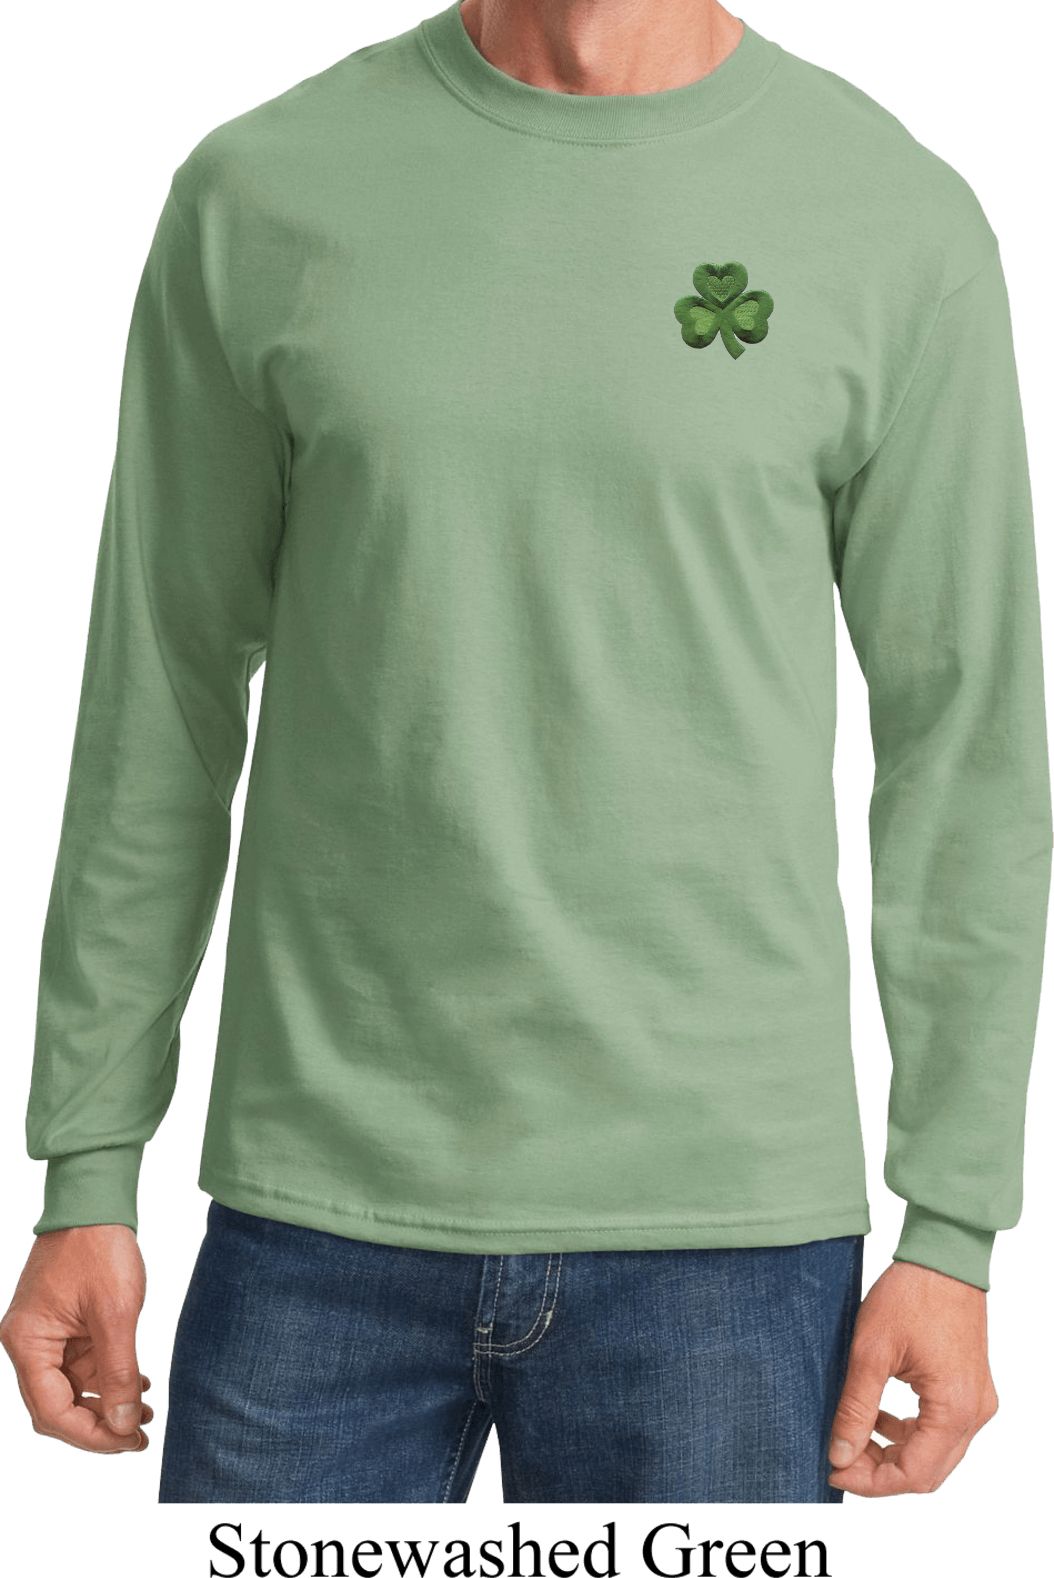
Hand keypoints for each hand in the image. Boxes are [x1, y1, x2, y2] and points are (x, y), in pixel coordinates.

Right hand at [1, 1225, 150, 1452]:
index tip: (127, 1443)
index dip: (90, 1435)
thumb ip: (118, 1373)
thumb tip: (122, 1426)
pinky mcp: (62, 1327)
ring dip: (106, 1405)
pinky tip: (137, 1385)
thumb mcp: (116, 1313)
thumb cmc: (98, 1248)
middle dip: (97, 1426)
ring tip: (144, 1414)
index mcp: (28, 1344)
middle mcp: (28, 1345)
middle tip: (137, 1437)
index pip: (52, 1412)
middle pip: (56, 1408)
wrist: (95, 1202)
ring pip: (71, 1390)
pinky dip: (106, 1380)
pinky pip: (80, 1367)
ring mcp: (45, 1336)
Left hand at [828, 1260, 997, 1495]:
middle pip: (927, 1471)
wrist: (944, 1257)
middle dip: (880, 1472)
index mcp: (954, 1408)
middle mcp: (974, 1413)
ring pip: (935, 1453)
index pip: (913, 1474)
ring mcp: (977, 1401)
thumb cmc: (910, 1295)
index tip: (834, 1471)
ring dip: (894, 1453)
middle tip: (840, 1457)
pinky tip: (880, 1416)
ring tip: (854, 1436)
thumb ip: (855, 1408)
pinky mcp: (970, 1388)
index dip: (870, 1482)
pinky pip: (942, 1429)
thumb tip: (840, 1455)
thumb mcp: (870, 1352)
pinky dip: (910, 1433)